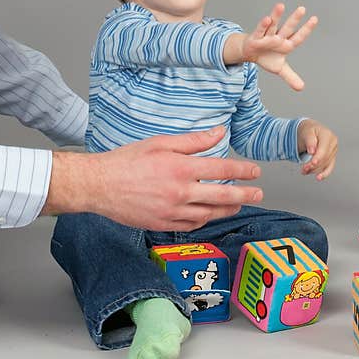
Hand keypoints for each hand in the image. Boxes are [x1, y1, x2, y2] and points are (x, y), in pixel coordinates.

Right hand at [44, 126, 263, 231]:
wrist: (99, 185)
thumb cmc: (128, 160)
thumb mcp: (161, 143)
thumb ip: (194, 141)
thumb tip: (219, 133)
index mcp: (181, 168)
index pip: (222, 170)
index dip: (242, 171)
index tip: (255, 171)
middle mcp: (180, 192)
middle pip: (222, 196)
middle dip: (245, 195)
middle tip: (259, 194)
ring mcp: (172, 211)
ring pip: (209, 214)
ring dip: (227, 210)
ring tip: (239, 205)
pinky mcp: (162, 224)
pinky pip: (191, 225)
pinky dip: (204, 220)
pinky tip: (210, 215)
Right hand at [241, 3, 317, 90]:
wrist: (251, 54)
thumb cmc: (267, 57)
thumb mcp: (280, 68)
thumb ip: (291, 77)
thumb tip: (301, 88)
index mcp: (286, 44)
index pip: (298, 37)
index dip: (306, 29)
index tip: (314, 19)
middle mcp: (278, 38)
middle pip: (287, 27)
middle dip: (294, 19)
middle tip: (302, 9)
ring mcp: (267, 36)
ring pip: (272, 24)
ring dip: (276, 16)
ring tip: (281, 6)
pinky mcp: (256, 38)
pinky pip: (260, 31)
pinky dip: (262, 26)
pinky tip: (266, 19)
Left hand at [297, 119, 337, 180]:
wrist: (310, 132)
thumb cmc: (308, 131)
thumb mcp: (306, 132)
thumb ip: (310, 141)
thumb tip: (312, 151)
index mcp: (327, 135)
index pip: (323, 149)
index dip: (318, 158)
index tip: (312, 163)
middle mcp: (333, 143)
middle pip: (324, 158)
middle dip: (313, 165)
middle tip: (303, 168)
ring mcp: (333, 151)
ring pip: (325, 164)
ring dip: (314, 170)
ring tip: (304, 170)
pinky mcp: (332, 158)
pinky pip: (329, 167)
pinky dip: (324, 173)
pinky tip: (319, 177)